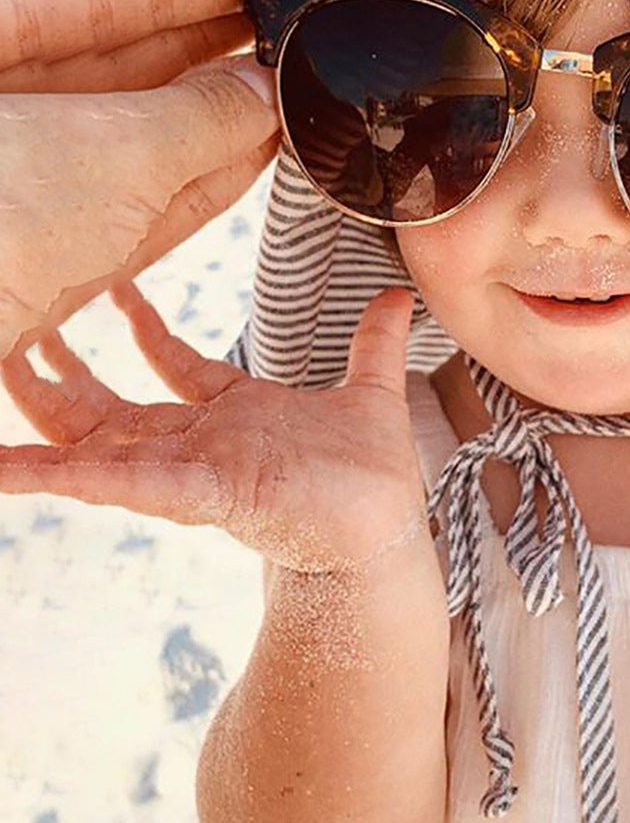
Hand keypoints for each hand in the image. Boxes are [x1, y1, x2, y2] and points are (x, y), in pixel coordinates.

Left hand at [0, 0, 295, 360]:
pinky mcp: (32, 249)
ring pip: (125, 132)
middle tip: (300, 34)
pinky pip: (123, 199)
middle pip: (114, 52)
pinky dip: (191, 181)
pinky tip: (257, 154)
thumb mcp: (100, 159)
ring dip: (215, 121)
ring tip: (295, 98)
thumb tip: (265, 92)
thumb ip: (195, 119)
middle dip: (214, 46)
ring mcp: (10, 177)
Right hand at [0, 283, 429, 576]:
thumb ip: (376, 345)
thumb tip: (398, 298)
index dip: (148, 329)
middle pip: (116, 408)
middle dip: (64, 376)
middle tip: (19, 337)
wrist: (384, 531)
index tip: (119, 290)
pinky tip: (4, 465)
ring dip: (43, 413)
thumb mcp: (372, 393)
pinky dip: (59, 474)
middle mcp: (204, 442)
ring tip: (1, 372)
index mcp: (238, 415)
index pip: (180, 367)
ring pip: (99, 440)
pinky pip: (117, 481)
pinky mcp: (196, 490)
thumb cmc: (373, 477)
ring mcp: (192, 467)